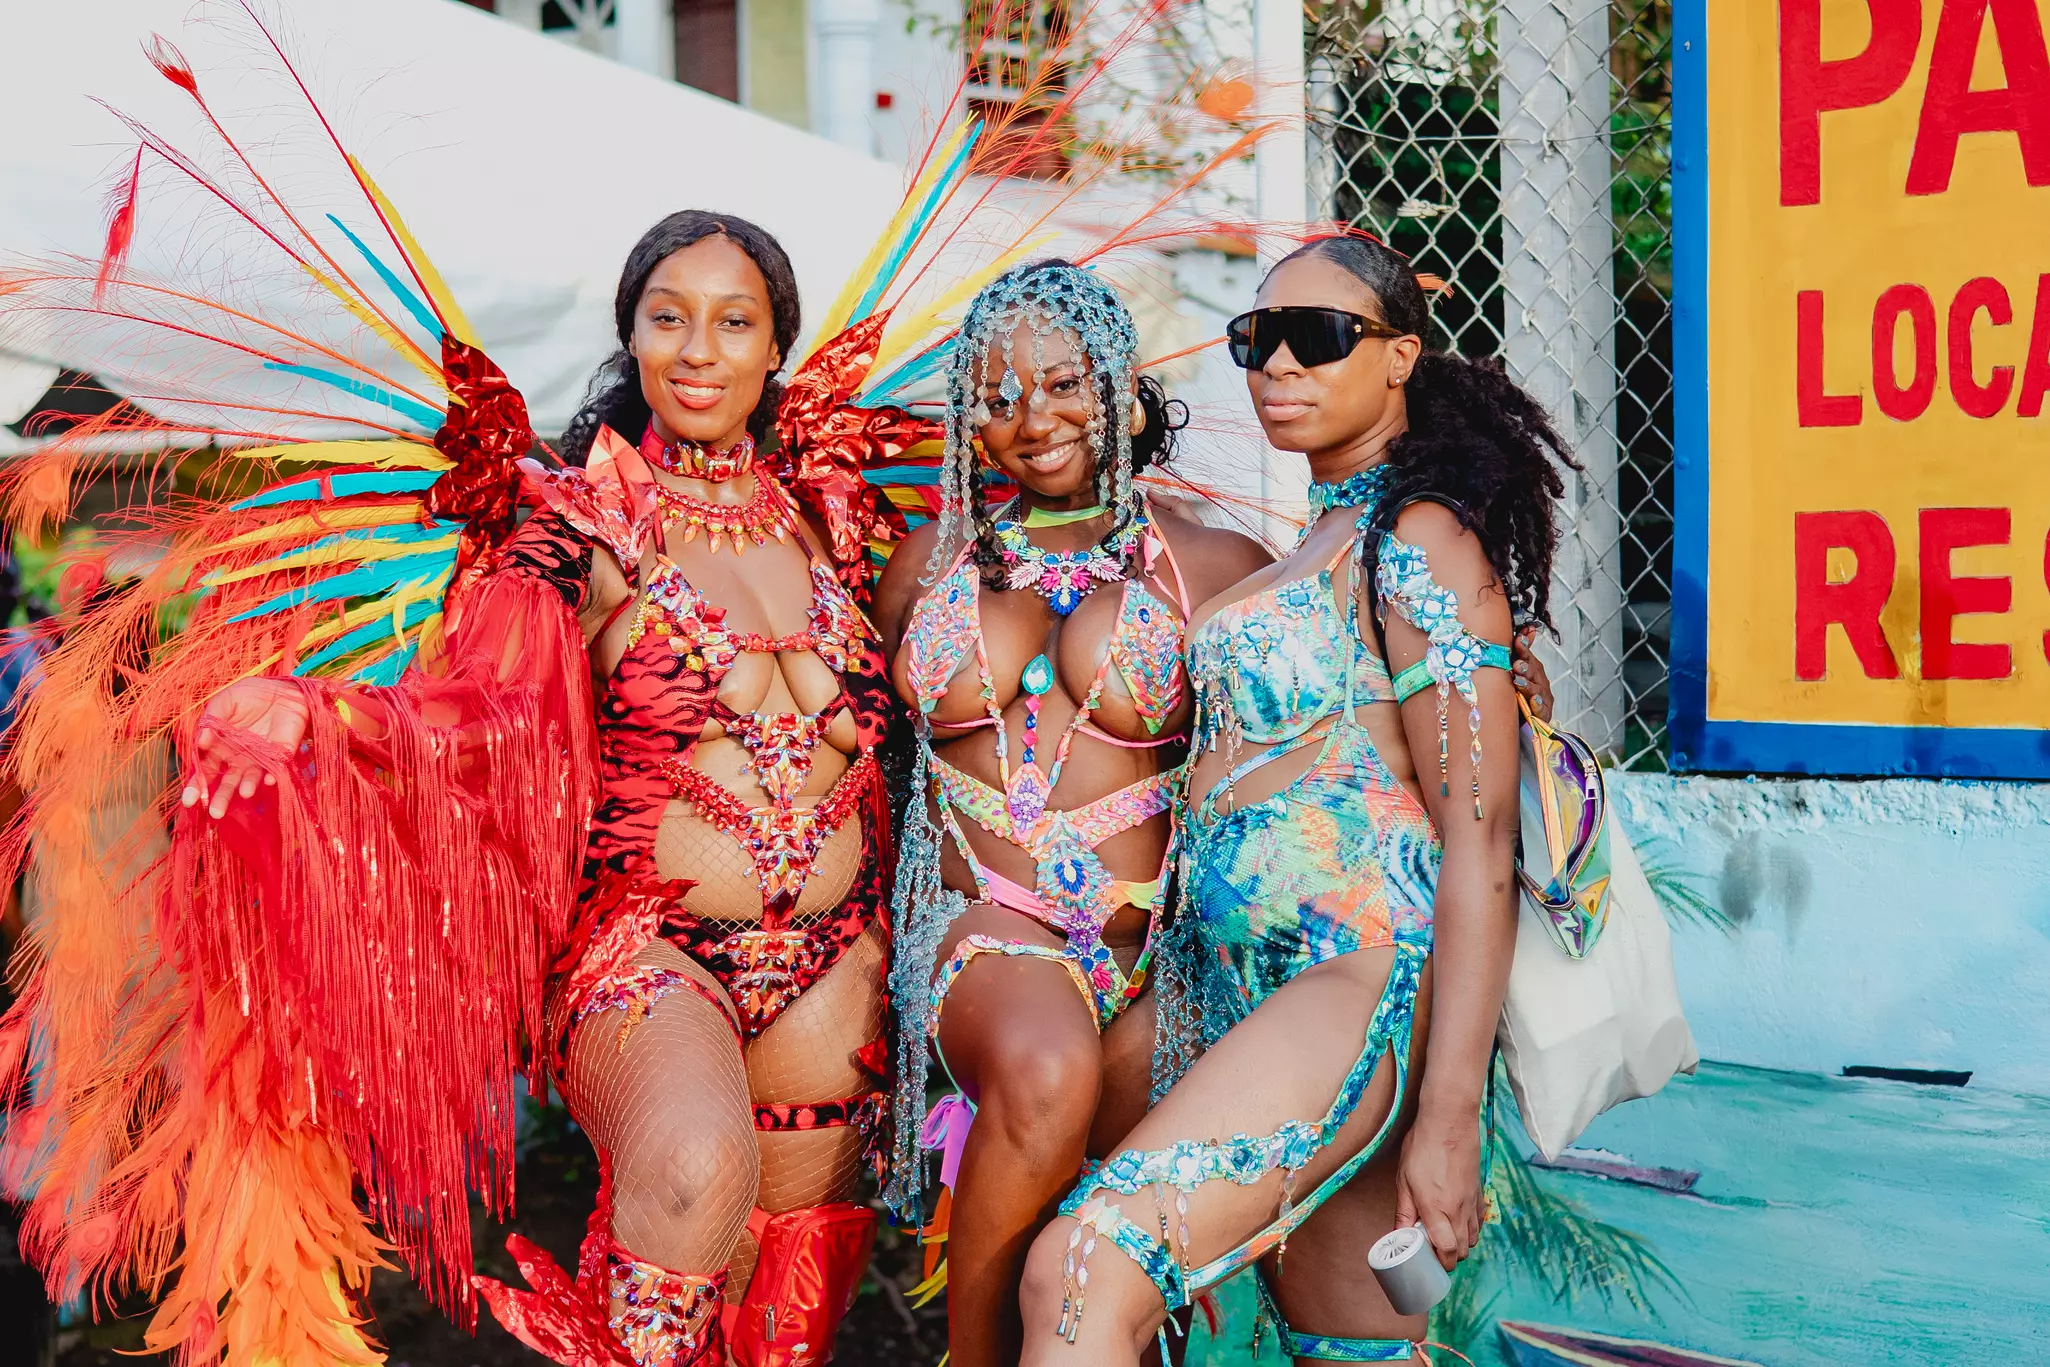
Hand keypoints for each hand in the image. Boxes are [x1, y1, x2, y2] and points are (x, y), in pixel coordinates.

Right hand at [180, 677, 310, 818]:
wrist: (282, 689)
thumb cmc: (249, 695)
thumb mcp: (225, 701)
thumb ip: (211, 719)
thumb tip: (200, 740)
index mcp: (220, 747)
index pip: (204, 770)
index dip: (196, 785)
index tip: (189, 800)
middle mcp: (238, 758)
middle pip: (227, 783)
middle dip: (220, 798)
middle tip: (214, 813)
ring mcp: (260, 758)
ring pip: (250, 779)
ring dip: (247, 786)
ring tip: (244, 792)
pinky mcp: (281, 755)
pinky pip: (276, 768)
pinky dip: (273, 775)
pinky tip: (269, 779)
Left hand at [1393, 1110, 1483, 1268]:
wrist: (1449, 1121)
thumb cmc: (1422, 1146)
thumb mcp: (1404, 1179)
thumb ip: (1403, 1211)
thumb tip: (1398, 1234)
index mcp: (1436, 1209)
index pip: (1446, 1251)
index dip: (1439, 1263)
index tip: (1429, 1264)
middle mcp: (1458, 1210)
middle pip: (1461, 1250)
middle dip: (1449, 1258)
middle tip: (1432, 1251)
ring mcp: (1472, 1202)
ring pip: (1472, 1238)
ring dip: (1460, 1244)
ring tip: (1443, 1236)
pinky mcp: (1479, 1192)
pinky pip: (1479, 1221)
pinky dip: (1471, 1228)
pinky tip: (1458, 1220)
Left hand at [1511, 626, 1551, 721]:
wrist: (1531, 719)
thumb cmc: (1523, 691)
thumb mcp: (1521, 671)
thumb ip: (1522, 651)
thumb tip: (1529, 628)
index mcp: (1533, 670)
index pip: (1527, 657)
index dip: (1523, 649)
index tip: (1518, 639)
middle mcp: (1539, 682)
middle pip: (1533, 673)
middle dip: (1525, 667)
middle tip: (1516, 664)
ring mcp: (1542, 698)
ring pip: (1535, 690)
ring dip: (1528, 685)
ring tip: (1519, 681)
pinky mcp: (1543, 714)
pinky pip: (1541, 710)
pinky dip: (1537, 706)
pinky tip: (1533, 701)